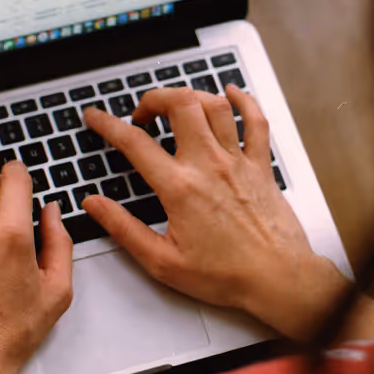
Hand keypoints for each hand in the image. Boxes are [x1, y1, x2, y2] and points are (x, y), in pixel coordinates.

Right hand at [81, 85, 349, 341]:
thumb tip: (95, 205)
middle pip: (180, 104)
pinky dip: (244, 100)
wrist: (277, 279)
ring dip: (191, 96)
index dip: (108, 124)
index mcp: (180, 188)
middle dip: (154, 98)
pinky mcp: (261, 166)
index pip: (135, 143)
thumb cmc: (226, 276)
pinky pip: (256, 121)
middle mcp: (209, 165)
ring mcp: (237, 161)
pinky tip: (232, 93)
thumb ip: (123, 229)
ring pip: (215, 105)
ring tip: (176, 105)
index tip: (96, 118)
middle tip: (142, 114)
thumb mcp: (162, 262)